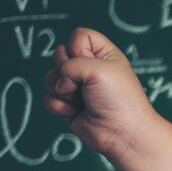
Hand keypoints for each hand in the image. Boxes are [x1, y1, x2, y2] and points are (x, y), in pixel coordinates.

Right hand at [42, 27, 157, 160]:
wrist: (122, 134)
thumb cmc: (119, 100)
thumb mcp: (99, 68)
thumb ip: (71, 63)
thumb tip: (59, 82)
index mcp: (103, 54)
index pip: (78, 35)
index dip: (78, 48)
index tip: (93, 64)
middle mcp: (89, 68)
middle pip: (59, 54)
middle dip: (67, 70)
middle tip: (86, 85)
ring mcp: (77, 87)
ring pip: (51, 76)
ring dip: (63, 91)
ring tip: (83, 101)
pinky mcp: (68, 105)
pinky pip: (49, 98)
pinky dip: (60, 106)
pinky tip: (76, 113)